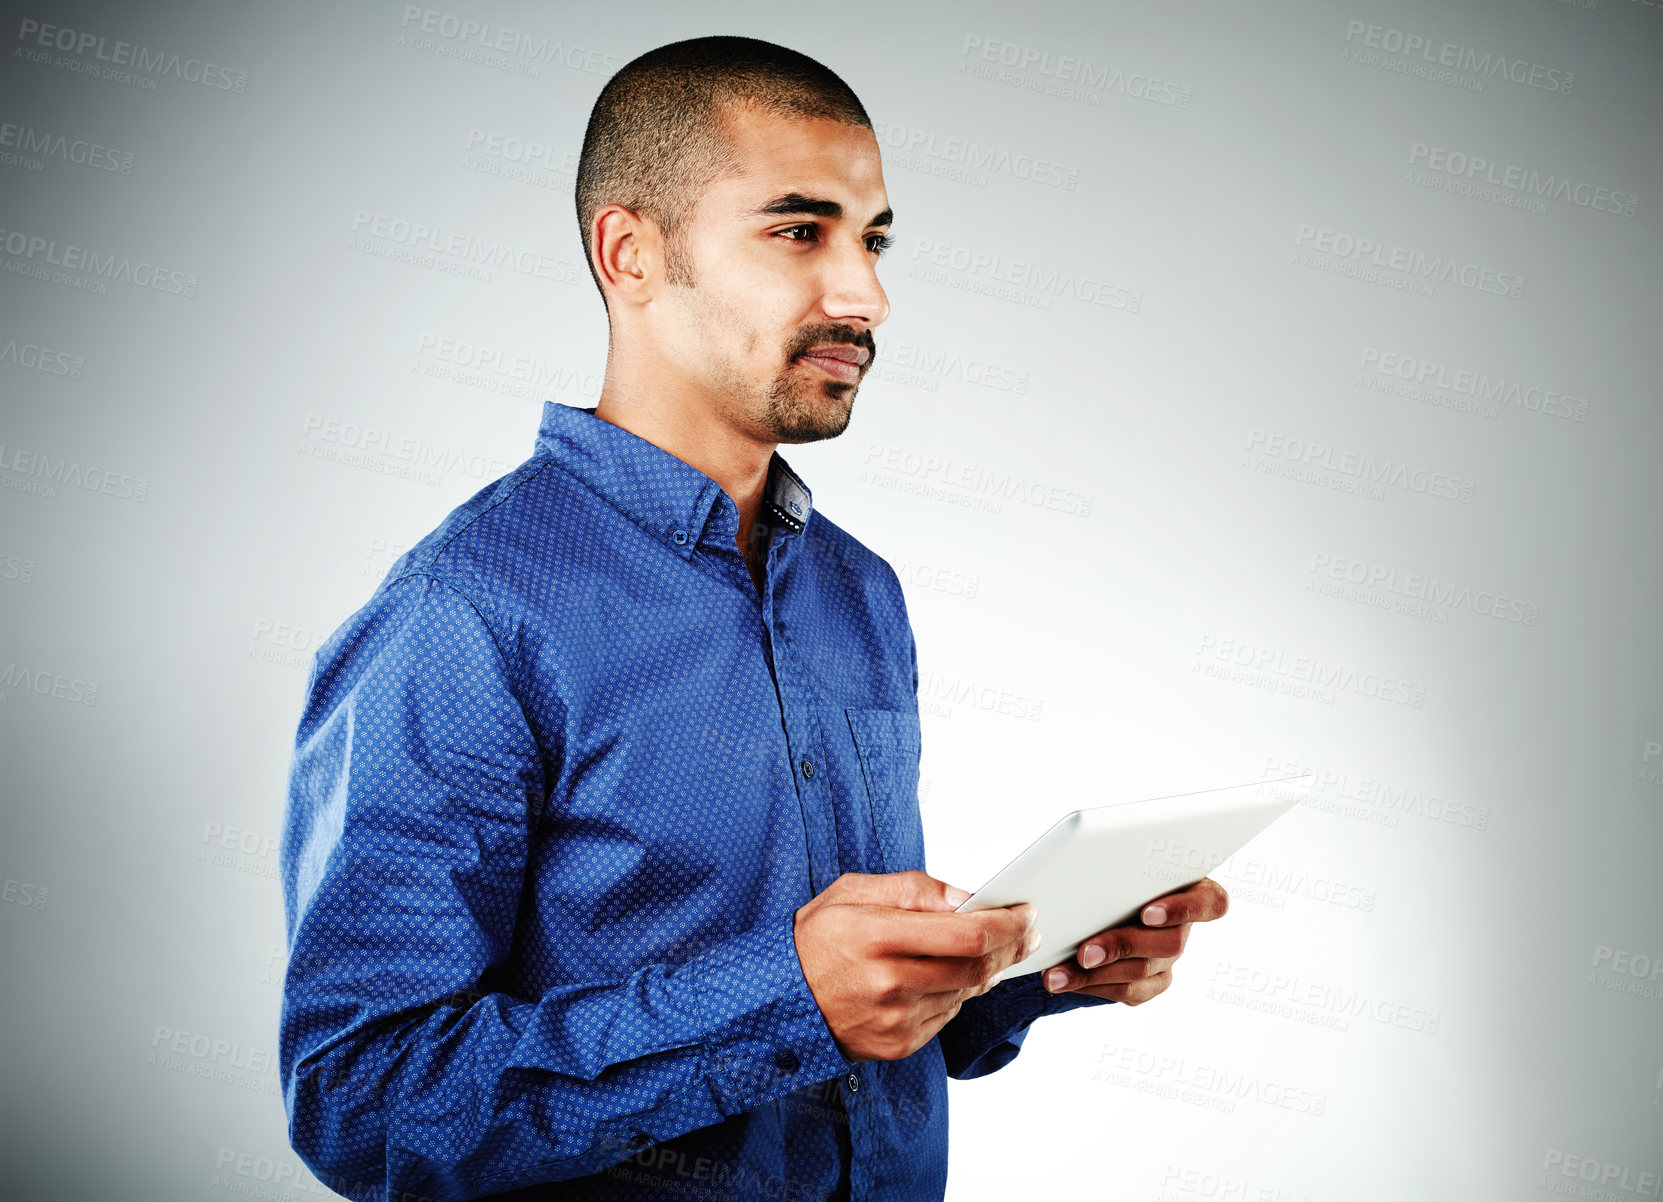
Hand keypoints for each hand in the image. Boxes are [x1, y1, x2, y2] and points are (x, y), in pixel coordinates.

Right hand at [793, 871, 1038, 1061]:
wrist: (780, 997)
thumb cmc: (817, 938)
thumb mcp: (853, 892)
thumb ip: (914, 889)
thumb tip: (966, 896)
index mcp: (877, 935)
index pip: (966, 932)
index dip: (1007, 922)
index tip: (1025, 912)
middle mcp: (888, 982)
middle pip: (976, 967)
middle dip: (1010, 946)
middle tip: (1026, 931)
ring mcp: (894, 1019)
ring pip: (966, 993)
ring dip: (987, 970)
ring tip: (991, 950)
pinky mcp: (897, 1044)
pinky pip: (946, 1016)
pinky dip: (958, 995)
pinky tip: (954, 977)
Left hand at [1040, 878, 1228, 1004]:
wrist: (1099, 898)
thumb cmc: (1114, 869)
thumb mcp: (1120, 860)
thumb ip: (1117, 862)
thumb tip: (1080, 862)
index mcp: (1191, 889)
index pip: (1211, 902)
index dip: (1183, 909)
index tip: (1148, 913)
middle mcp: (1184, 927)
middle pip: (1168, 943)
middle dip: (1121, 946)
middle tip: (1084, 952)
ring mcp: (1169, 958)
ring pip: (1140, 973)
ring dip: (1092, 974)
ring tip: (1056, 974)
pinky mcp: (1152, 984)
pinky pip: (1125, 991)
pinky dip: (1090, 986)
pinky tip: (1062, 980)